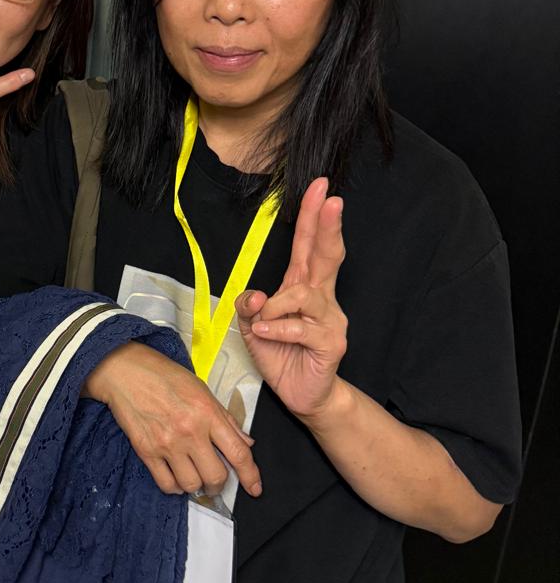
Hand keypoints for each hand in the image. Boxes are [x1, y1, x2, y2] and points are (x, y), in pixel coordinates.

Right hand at [85, 341, 261, 497]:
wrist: (126, 372)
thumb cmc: (165, 376)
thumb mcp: (202, 390)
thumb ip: (226, 419)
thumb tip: (246, 443)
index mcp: (208, 413)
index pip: (238, 453)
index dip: (250, 476)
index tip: (254, 488)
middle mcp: (190, 431)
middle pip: (216, 476)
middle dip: (220, 484)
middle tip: (215, 479)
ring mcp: (167, 443)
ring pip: (192, 485)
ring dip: (197, 486)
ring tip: (193, 476)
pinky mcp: (146, 451)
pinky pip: (166, 484)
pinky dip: (175, 487)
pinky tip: (176, 477)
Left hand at [236, 178, 347, 420]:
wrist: (303, 394)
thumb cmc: (280, 354)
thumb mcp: (253, 327)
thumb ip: (249, 305)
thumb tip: (255, 294)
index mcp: (302, 286)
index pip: (309, 245)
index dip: (314, 217)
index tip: (320, 188)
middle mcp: (321, 297)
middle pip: (325, 255)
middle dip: (326, 226)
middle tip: (331, 200)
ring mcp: (330, 319)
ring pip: (304, 295)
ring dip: (277, 304)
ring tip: (262, 320)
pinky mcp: (332, 342)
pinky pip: (301, 327)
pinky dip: (278, 328)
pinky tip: (266, 333)